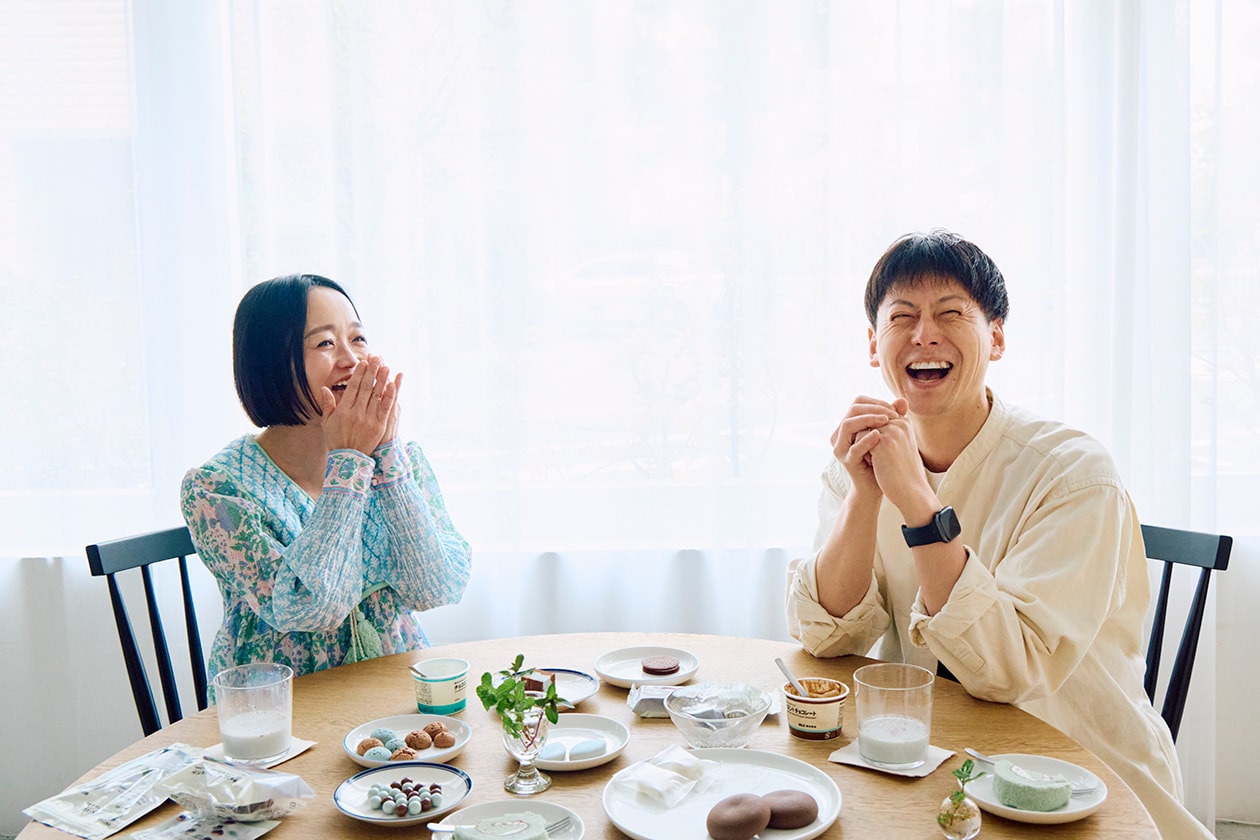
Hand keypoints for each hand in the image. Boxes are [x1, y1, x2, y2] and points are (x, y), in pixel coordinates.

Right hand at [316, 355, 399, 453]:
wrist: (348, 459)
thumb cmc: (336, 439)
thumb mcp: (327, 422)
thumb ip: (327, 404)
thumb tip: (324, 388)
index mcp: (343, 410)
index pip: (353, 387)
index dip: (359, 373)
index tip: (364, 362)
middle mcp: (356, 413)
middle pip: (366, 388)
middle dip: (372, 371)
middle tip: (377, 358)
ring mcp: (368, 419)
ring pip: (377, 395)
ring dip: (382, 379)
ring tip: (386, 366)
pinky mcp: (379, 426)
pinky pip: (385, 407)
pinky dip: (389, 395)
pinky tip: (393, 385)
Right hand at [830, 396, 904, 497]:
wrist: (879, 485)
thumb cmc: (883, 458)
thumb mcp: (889, 434)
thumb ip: (892, 417)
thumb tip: (902, 400)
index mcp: (848, 425)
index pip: (857, 403)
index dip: (875, 402)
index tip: (894, 409)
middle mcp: (840, 434)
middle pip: (852, 410)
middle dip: (873, 408)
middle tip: (892, 413)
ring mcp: (841, 448)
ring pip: (848, 425)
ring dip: (868, 419)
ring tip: (887, 420)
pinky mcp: (846, 461)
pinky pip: (854, 447)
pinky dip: (866, 440)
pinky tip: (879, 435)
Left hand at [866, 402, 936, 518]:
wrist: (911, 491)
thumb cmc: (904, 471)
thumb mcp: (899, 447)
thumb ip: (888, 433)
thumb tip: (871, 427)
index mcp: (904, 422)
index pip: (875, 420)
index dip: (872, 438)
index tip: (886, 454)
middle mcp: (899, 423)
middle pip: (867, 425)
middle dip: (867, 442)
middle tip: (882, 459)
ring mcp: (892, 431)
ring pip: (861, 431)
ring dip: (864, 447)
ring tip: (880, 461)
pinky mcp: (883, 441)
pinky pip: (859, 439)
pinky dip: (863, 453)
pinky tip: (876, 464)